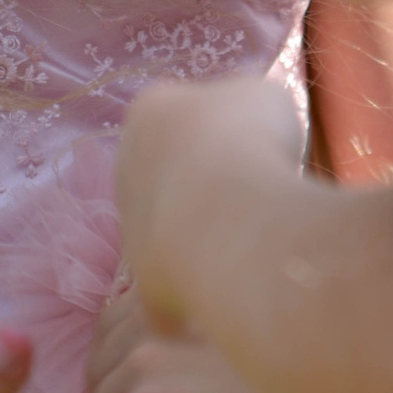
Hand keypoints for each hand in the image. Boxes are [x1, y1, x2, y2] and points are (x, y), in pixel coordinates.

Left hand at [82, 292, 314, 392]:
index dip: (125, 369)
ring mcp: (144, 361)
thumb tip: (163, 374)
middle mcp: (146, 318)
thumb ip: (193, 333)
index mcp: (167, 291)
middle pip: (98, 369)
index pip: (110, 327)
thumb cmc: (300, 361)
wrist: (335, 386)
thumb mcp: (236, 328)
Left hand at [115, 78, 305, 332]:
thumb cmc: (250, 141)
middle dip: (210, 186)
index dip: (224, 129)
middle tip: (260, 196)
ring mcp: (131, 227)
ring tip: (258, 241)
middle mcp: (127, 166)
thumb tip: (253, 125)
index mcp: (149, 113)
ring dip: (208, 237)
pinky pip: (180, 291)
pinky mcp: (146, 282)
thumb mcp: (265, 98)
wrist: (228, 217)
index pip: (181, 115)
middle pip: (171, 174)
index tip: (259, 144)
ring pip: (172, 232)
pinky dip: (208, 294)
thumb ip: (250, 107)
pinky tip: (245, 291)